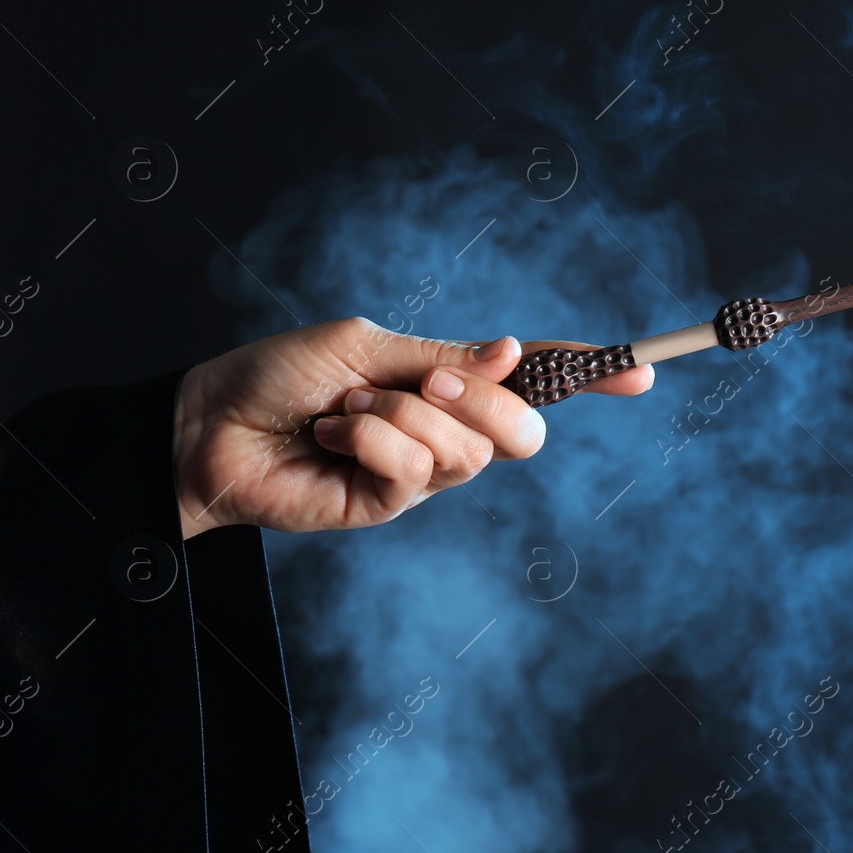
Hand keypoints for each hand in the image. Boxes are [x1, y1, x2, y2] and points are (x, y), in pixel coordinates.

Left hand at [172, 317, 652, 538]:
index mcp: (450, 382)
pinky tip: (334, 437)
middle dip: (489, 402)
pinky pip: (416, 473)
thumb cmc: (282, 373)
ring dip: (403, 416)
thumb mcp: (370, 347)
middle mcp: (447, 430)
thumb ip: (445, 359)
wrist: (211, 424)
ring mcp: (421, 473)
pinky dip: (375, 441)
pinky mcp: (388, 506)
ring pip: (469, 452)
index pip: (535, 380)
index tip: (642, 370)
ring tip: (345, 410)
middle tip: (431, 383)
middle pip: (523, 432)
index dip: (590, 375)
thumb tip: (515, 353)